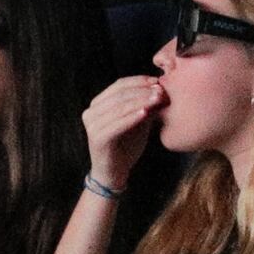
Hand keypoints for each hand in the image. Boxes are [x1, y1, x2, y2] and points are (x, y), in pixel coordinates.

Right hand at [81, 74, 166, 189]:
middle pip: (119, 94)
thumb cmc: (126, 146)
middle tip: (160, 90)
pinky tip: (146, 113)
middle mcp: (91, 112)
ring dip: (140, 101)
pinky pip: (117, 124)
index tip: (157, 81)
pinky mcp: (97, 138)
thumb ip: (145, 106)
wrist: (115, 173)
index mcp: (98, 104)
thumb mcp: (138, 122)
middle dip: (141, 91)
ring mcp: (92, 125)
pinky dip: (132, 117)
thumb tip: (162, 88)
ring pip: (119, 107)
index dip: (138, 81)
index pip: (118, 85)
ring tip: (157, 99)